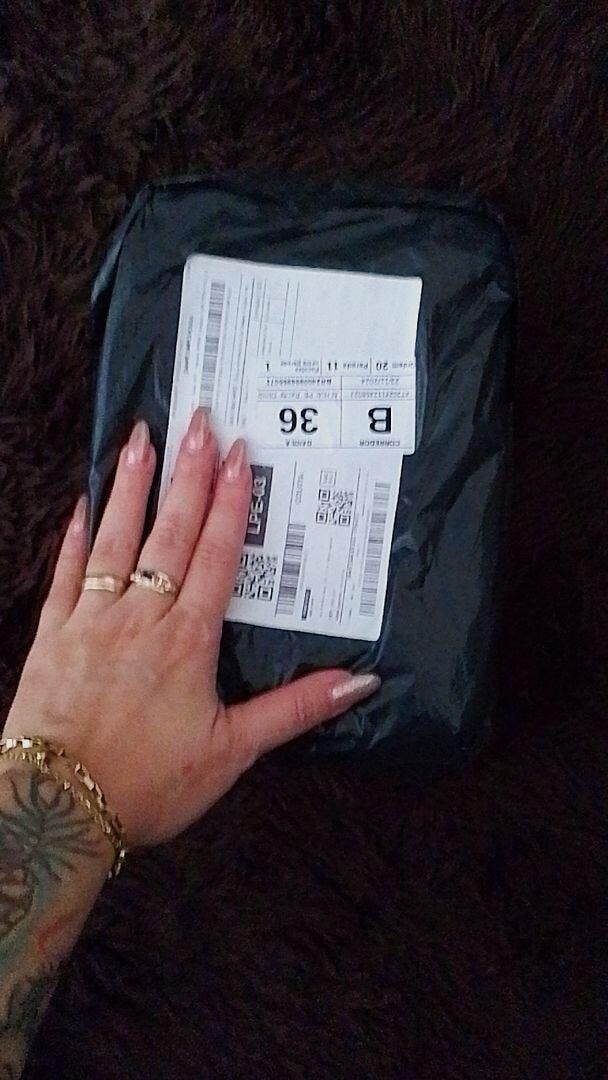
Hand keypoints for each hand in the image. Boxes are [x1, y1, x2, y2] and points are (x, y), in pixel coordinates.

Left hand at [4, 410, 379, 846]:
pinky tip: (80, 504)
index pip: (216, 555)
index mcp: (187, 640)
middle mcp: (140, 617)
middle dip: (187, 473)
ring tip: (140, 438)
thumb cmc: (148, 783)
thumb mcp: (232, 752)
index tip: (238, 454)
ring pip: (115, 539)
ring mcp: (91, 620)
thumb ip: (294, 708)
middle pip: (170, 532)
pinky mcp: (52, 635)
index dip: (230, 502)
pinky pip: (64, 573)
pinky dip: (73, 536)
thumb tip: (358, 682)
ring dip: (130, 486)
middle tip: (197, 420)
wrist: (56, 808)